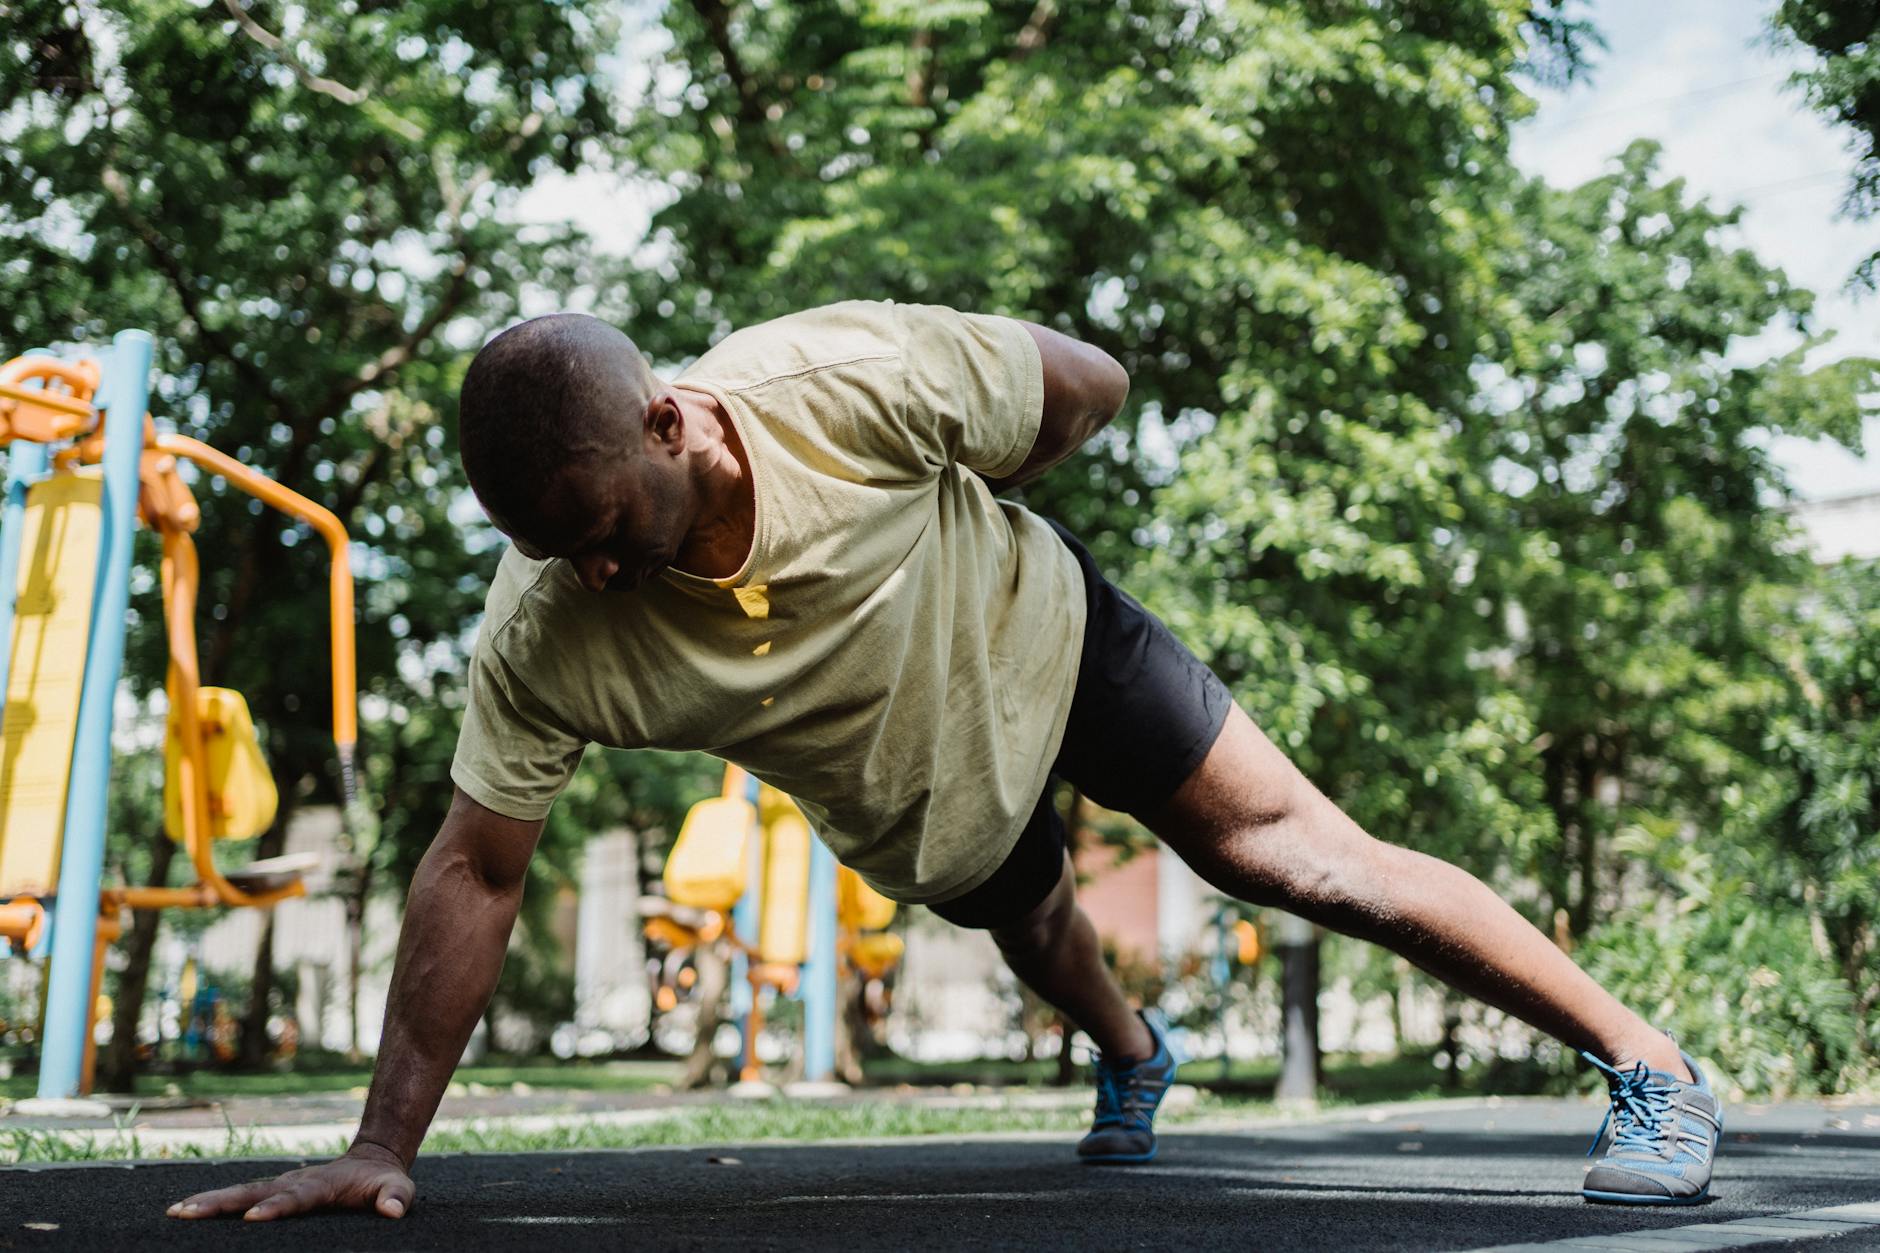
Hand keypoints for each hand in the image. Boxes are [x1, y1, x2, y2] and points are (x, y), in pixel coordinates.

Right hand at [167, 1142, 414, 1221]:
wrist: (370, 1162)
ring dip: (207, 1202)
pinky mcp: (270, 1191)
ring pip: (239, 1192)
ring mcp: (279, 1185)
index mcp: (320, 1186)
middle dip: (222, 1203)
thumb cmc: (383, 1183)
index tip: (253, 1217)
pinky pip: (238, 1197)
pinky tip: (183, 1212)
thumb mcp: (398, 1188)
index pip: (295, 1198)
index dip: (276, 1208)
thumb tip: (394, 1211)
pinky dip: (211, 1203)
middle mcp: (293, 1182)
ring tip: (175, 1212)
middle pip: (253, 1192)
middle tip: (188, 1212)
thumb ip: (396, 1197)